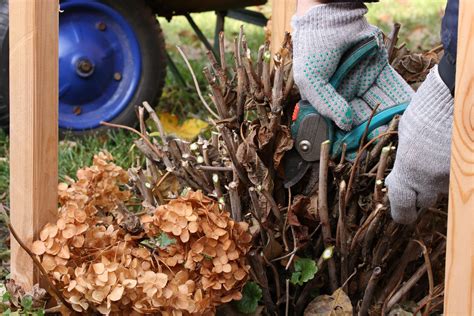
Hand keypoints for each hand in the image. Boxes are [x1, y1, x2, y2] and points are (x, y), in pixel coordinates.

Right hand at [291, 3, 412, 131]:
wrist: (331, 16)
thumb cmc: (313, 49)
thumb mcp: (310, 81)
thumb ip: (326, 105)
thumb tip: (346, 125)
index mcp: (326, 98)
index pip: (338, 122)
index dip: (347, 137)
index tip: (356, 151)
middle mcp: (344, 92)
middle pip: (360, 116)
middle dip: (370, 130)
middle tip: (380, 142)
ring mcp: (362, 80)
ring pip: (377, 104)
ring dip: (386, 118)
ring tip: (395, 132)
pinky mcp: (379, 68)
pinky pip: (391, 87)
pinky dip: (399, 100)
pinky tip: (406, 114)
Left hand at [386, 66, 453, 223]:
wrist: (457, 96)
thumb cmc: (427, 111)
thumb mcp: (407, 136)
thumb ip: (405, 160)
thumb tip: (403, 172)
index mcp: (409, 171)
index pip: (401, 205)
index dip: (401, 212)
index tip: (402, 215)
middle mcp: (432, 179)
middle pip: (425, 200)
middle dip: (420, 193)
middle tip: (421, 177)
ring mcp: (453, 176)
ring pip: (444, 188)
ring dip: (439, 177)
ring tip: (439, 153)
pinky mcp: (468, 171)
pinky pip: (459, 178)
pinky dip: (453, 169)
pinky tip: (450, 151)